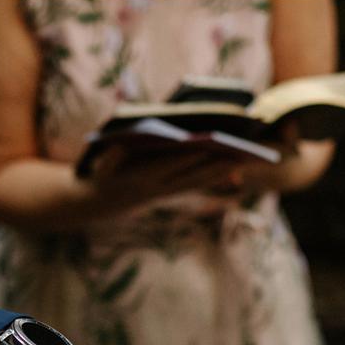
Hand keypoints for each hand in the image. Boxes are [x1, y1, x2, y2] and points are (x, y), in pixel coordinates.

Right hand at [88, 147, 245, 207]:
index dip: (187, 156)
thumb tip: (129, 141)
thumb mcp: (102, 164)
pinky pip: (197, 185)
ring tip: (243, 157)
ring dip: (220, 171)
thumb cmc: (101, 174)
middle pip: (190, 175)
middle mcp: (157, 188)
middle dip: (212, 162)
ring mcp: (167, 192)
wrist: (101, 204)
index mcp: (139, 178)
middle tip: (236, 150)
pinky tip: (232, 166)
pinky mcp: (172, 194)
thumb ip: (114, 154)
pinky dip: (214, 176)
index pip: (168, 165)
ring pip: (198, 182)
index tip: (205, 143)